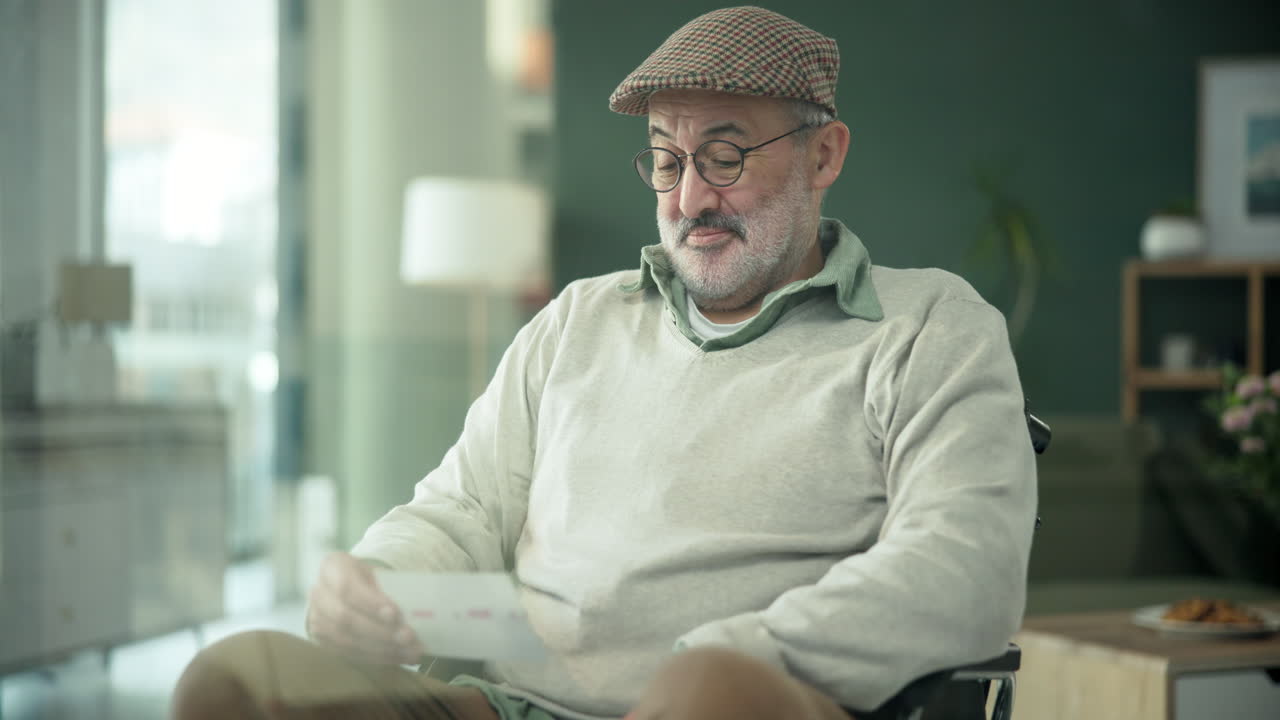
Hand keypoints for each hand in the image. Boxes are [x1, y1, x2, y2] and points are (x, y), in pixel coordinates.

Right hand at [305, 551, 423, 664]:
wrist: (346, 589)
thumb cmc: (368, 579)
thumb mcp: (377, 573)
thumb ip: (390, 588)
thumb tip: (415, 610)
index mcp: (332, 567)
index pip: (347, 588)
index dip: (371, 603)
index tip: (395, 614)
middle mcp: (318, 593)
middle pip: (345, 617)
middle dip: (380, 631)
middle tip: (408, 637)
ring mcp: (317, 619)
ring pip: (346, 640)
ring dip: (382, 648)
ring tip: (410, 651)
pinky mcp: (322, 641)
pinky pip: (349, 653)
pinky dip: (377, 658)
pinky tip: (398, 657)